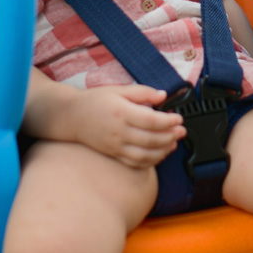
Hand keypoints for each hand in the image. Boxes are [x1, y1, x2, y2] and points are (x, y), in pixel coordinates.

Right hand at [70, 85, 185, 168]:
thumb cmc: (95, 101)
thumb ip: (143, 93)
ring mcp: (116, 146)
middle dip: (171, 136)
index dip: (169, 121)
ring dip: (164, 151)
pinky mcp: (114, 154)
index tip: (178, 118)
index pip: (152, 120)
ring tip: (174, 142)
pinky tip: (160, 154)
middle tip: (182, 131)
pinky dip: (151, 161)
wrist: (71, 117)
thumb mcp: (119, 90)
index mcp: (121, 112)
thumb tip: (163, 96)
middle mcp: (119, 132)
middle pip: (152, 139)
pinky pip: (136, 162)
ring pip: (146, 155)